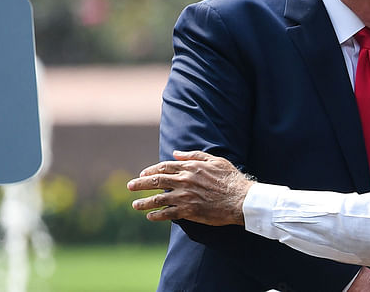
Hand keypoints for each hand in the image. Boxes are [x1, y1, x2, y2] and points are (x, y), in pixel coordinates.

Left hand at [126, 150, 252, 225]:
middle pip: (156, 181)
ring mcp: (185, 196)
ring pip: (158, 199)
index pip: (164, 167)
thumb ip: (195, 155)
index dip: (151, 170)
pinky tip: (150, 216)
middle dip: (140, 184)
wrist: (240, 199)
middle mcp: (184, 181)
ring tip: (135, 205)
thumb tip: (176, 153)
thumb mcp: (216, 160)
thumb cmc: (231, 179)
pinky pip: (167, 213)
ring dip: (144, 202)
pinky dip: (156, 215)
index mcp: (190, 167)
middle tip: (129, 186)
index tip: (142, 174)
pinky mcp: (188, 211)